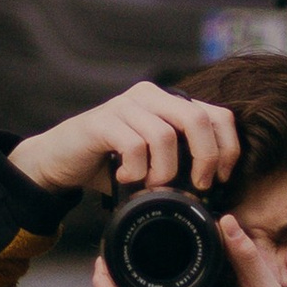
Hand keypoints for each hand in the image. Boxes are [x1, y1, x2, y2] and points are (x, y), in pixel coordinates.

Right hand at [9, 79, 241, 203]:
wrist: (58, 161)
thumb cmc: (110, 164)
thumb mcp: (155, 161)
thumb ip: (182, 162)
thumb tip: (216, 189)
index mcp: (170, 103)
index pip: (217, 115)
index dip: (227, 148)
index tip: (222, 179)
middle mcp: (150, 96)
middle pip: (197, 120)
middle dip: (204, 159)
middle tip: (196, 187)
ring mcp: (125, 105)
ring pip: (165, 136)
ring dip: (163, 172)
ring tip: (150, 185)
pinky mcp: (102, 120)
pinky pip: (134, 146)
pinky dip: (135, 171)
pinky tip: (123, 179)